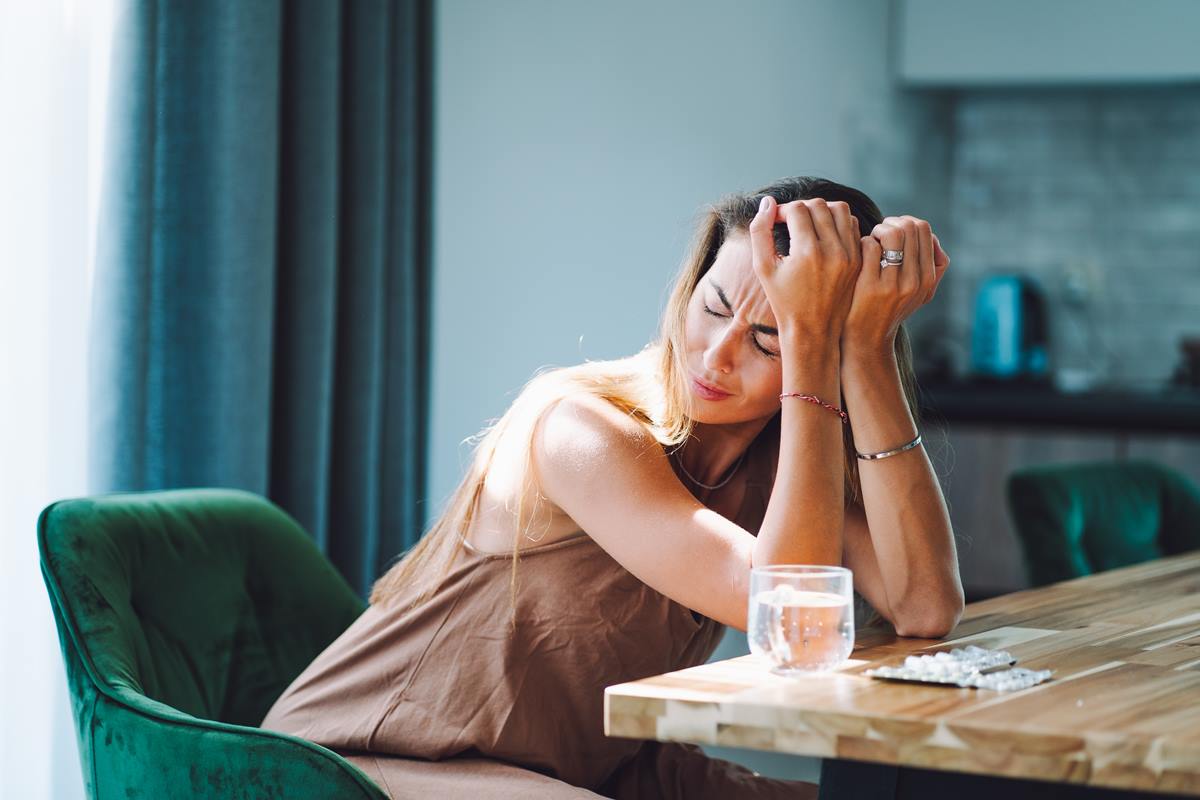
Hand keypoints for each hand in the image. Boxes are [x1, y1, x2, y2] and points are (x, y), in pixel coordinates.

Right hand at [748, 196, 861, 338]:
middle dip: (801, 207)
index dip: (782, 210)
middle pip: (818, 205)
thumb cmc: (783, 300)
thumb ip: (759, 232)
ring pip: (839, 209)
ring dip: (821, 210)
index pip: (797, 209)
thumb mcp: (763, 268)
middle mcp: (832, 251)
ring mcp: (849, 254)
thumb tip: (767, 202)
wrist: (813, 329)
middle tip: (790, 220)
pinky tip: (823, 234)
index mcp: (806, 253)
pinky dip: (837, 222)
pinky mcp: (858, 259)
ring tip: (808, 223)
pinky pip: (852, 225)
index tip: (775, 220)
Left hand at [842, 215, 949, 351]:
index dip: (905, 222)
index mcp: (928, 278)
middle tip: (878, 234)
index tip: (893, 231)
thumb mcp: (919, 293)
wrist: (866, 339)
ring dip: (877, 230)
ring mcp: (893, 284)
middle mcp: (915, 281)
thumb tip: (932, 237)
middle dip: (891, 223)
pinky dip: (862, 243)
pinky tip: (858, 254)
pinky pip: (869, 246)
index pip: (923, 229)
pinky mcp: (871, 286)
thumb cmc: (889, 309)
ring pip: (892, 233)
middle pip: (909, 227)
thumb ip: (931, 267)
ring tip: (870, 241)